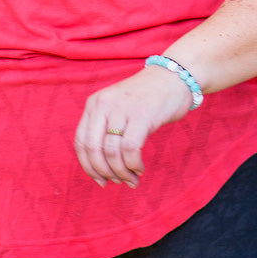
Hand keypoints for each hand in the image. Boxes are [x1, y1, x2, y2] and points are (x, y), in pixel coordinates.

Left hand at [73, 66, 194, 186]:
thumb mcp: (118, 106)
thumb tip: (99, 167)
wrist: (175, 75)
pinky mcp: (142, 114)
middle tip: (117, 182)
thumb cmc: (148, 97)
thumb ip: (105, 128)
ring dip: (121, 172)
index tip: (100, 180)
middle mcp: (104, 104)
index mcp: (95, 103)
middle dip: (104, 172)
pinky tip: (140, 168)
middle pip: (93, 149)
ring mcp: (123, 108)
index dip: (88, 167)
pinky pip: (130, 149)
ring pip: (112, 152)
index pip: (81, 142)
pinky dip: (133, 165)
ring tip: (132, 178)